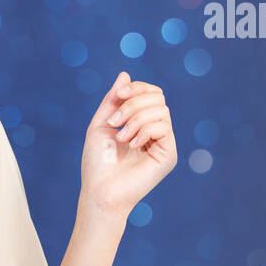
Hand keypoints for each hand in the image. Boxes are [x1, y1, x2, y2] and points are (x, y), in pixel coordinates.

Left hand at [79, 71, 176, 219]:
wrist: (99, 191)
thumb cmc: (97, 163)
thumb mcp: (101, 124)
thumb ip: (113, 100)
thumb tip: (125, 74)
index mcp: (141, 123)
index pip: (151, 93)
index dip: (137, 88)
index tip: (119, 95)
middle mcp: (155, 132)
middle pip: (157, 97)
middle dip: (133, 103)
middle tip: (114, 122)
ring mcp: (163, 143)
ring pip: (161, 110)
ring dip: (135, 119)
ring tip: (121, 138)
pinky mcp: (168, 155)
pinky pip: (164, 127)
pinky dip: (144, 130)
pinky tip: (131, 145)